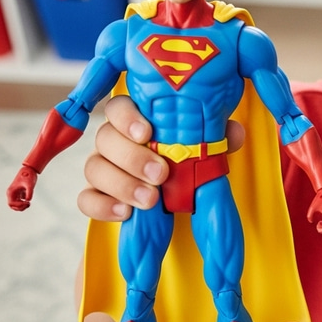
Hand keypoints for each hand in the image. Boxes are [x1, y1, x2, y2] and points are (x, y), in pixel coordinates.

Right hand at [7, 165, 38, 210]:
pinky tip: (28, 201)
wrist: (30, 170)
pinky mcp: (20, 193)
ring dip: (21, 207)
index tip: (26, 203)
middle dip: (20, 207)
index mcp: (11, 192)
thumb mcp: (30, 184)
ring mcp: (15, 194)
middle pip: (12, 206)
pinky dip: (24, 204)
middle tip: (28, 204)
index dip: (18, 205)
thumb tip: (28, 200)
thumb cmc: (29, 176)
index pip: (11, 203)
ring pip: (16, 205)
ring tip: (28, 204)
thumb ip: (29, 192)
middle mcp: (12, 193)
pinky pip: (20, 202)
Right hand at [77, 96, 245, 220]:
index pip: (118, 108)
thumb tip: (235, 132)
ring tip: (151, 200)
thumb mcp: (204, 150)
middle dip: (132, 157)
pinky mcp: (96, 196)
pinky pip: (86, 200)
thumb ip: (217, 138)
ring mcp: (101, 168)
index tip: (147, 131)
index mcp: (136, 121)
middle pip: (104, 138)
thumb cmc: (185, 163)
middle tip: (161, 175)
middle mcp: (113, 141)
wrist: (174, 200)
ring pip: (94, 169)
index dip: (127, 117)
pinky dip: (103, 207)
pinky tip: (125, 214)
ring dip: (123, 184)